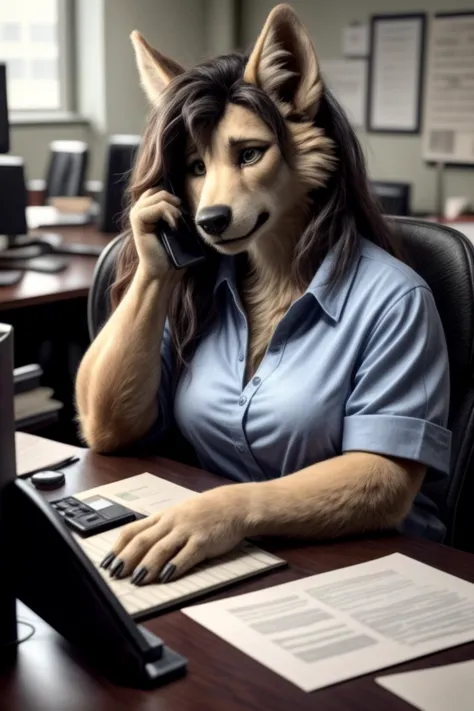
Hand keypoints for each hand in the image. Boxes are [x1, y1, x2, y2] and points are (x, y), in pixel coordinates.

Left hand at [100, 485, 252, 584]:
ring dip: (147, 565)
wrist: (234, 505)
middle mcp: (172, 522)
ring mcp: (188, 531)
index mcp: (163, 516)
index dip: (118, 548)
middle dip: (126, 558)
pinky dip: (175, 567)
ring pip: (162, 548)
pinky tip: (166, 577)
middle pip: (143, 540)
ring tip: (136, 580)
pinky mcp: (204, 541)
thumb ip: (160, 529)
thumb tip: (136, 549)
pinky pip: (186, 555)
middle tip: (114, 574)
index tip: (106, 563)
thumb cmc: (206, 512)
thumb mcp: (179, 515)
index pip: (133, 530)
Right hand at [130, 187, 181, 278]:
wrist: (165, 271)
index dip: (171, 195)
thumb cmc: (174, 253)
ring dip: (170, 206)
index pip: (158, 189)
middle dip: (172, 199)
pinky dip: (165, 212)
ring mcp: (137, 216)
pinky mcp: (138, 223)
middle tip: (179, 217)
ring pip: (155, 195)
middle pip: (156, 189)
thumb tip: (186, 197)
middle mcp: (140, 211)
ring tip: (176, 222)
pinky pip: (150, 208)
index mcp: (149, 210)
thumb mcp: (179, 227)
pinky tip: (172, 226)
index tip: (181, 212)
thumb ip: (176, 211)